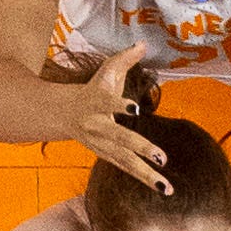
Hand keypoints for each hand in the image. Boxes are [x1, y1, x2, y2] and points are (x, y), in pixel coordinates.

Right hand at [69, 44, 170, 191]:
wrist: (64, 115)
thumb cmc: (93, 89)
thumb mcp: (106, 71)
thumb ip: (125, 58)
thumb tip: (143, 43)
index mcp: (94, 101)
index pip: (107, 102)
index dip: (119, 105)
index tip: (134, 109)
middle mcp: (96, 125)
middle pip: (118, 138)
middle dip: (139, 147)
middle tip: (161, 157)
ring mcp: (100, 144)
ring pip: (123, 161)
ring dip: (145, 175)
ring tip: (166, 187)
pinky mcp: (107, 156)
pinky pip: (126, 169)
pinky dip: (144, 179)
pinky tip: (163, 188)